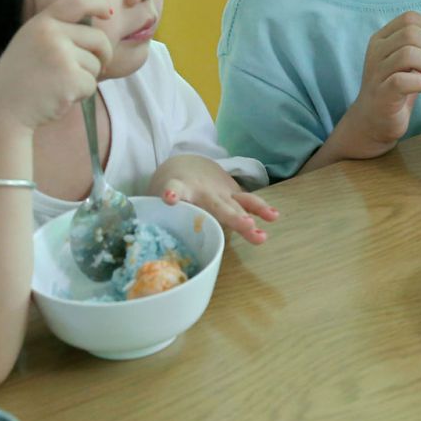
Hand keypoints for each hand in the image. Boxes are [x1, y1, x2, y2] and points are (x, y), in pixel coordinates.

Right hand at [0, 0, 114, 130]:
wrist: (0, 111)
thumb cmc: (19, 82)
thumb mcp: (31, 45)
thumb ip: (58, 33)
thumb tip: (99, 31)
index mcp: (40, 23)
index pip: (78, 1)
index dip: (98, 4)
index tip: (108, 13)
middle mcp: (50, 33)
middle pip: (99, 38)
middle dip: (103, 54)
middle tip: (95, 68)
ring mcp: (60, 54)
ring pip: (96, 63)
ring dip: (85, 78)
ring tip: (57, 86)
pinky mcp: (70, 77)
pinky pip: (92, 84)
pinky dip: (82, 94)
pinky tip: (59, 97)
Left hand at [156, 156, 278, 243]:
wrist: (185, 161)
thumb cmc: (171, 188)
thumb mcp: (157, 201)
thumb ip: (161, 221)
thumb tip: (147, 258)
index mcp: (180, 188)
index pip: (173, 188)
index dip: (171, 192)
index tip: (169, 197)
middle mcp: (203, 190)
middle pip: (216, 205)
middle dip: (231, 216)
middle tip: (246, 227)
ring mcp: (221, 190)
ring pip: (238, 204)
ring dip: (249, 215)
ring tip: (261, 225)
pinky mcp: (233, 192)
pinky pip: (247, 202)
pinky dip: (260, 209)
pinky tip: (273, 216)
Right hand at [340, 12, 420, 155]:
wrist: (372, 121)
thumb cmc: (394, 88)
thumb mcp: (405, 60)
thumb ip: (419, 45)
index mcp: (381, 38)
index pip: (409, 18)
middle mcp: (376, 52)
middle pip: (411, 33)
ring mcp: (376, 73)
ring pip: (408, 54)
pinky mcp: (382, 94)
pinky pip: (403, 80)